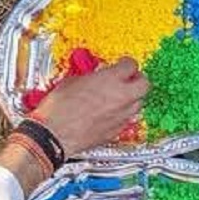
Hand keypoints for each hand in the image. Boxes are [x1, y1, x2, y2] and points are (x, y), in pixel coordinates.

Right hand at [31, 58, 147, 154]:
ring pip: (139, 104)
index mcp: (111, 79)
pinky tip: (112, 114)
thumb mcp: (72, 82)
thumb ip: (91, 78)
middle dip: (138, 80)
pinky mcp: (117, 131)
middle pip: (144, 84)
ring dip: (132, 98)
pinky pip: (128, 119)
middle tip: (130, 79)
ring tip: (121, 97)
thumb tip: (93, 78)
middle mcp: (122, 97)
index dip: (127, 64)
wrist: (54, 135)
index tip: (123, 64)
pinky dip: (123, 115)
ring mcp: (121, 115)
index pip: (131, 65)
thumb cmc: (58, 109)